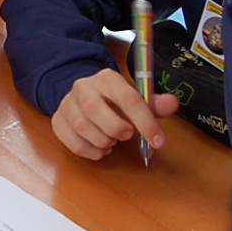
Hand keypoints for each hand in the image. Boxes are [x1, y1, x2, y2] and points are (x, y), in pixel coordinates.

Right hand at [51, 69, 179, 161]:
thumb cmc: (113, 101)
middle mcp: (83, 88)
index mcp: (107, 78)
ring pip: (83, 128)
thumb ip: (154, 104)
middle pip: (96, 110)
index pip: (128, 99)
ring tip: (112, 140)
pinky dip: (91, 151)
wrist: (82, 97)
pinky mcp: (58, 122)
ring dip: (104, 141)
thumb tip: (173, 103)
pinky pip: (73, 143)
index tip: (158, 141)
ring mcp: (67, 105)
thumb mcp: (135, 99)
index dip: (146, 122)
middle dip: (116, 129)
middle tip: (126, 135)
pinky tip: (100, 147)